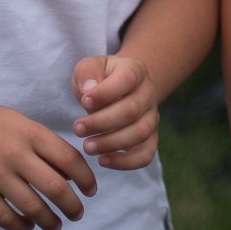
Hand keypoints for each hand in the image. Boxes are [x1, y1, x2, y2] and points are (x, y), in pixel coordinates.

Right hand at [0, 92, 98, 229]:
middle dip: (72, 206)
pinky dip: (19, 225)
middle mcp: (16, 154)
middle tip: (77, 214)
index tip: (91, 191)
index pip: (70, 160)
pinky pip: (3, 216)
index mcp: (33, 134)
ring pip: (31, 207)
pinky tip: (27, 225)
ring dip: (48, 220)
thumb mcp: (25, 125)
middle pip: (55, 187)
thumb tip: (72, 177)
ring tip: (55, 225)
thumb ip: (48, 148)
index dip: (86, 179)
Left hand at [71, 54, 162, 169]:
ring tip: (87, 147)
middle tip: (78, 129)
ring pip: (140, 133)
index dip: (106, 93)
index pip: (127, 80)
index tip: (84, 101)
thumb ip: (88, 72)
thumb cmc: (99, 79)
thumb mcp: (89, 67)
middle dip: (102, 122)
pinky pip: (146, 154)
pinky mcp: (150, 138)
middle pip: (132, 110)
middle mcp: (149, 93)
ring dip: (112, 143)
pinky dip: (126, 162)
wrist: (117, 90)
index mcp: (136, 71)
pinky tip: (103, 160)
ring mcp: (152, 117)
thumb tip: (89, 91)